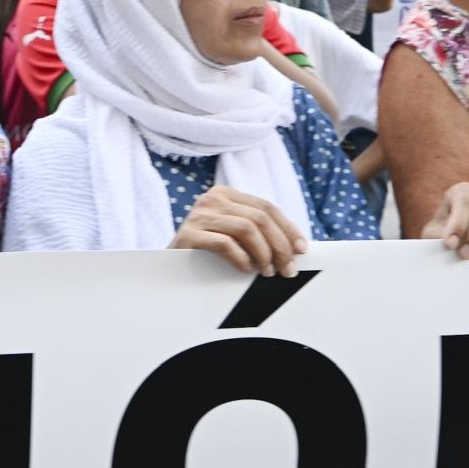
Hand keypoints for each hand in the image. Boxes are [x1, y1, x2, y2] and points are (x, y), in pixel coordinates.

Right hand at [169, 184, 308, 276]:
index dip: (287, 228)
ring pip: (246, 228)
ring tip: (267, 273)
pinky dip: (241, 258)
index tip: (302, 250)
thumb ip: (256, 232)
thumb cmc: (205, 254)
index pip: (266, 207)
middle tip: (287, 270)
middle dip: (280, 245)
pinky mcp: (188, 235)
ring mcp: (198, 215)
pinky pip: (224, 243)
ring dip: (264, 253)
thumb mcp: (232, 235)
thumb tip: (295, 247)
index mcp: (225, 195)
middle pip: (260, 217)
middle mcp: (212, 199)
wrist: (166, 268)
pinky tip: (246, 270)